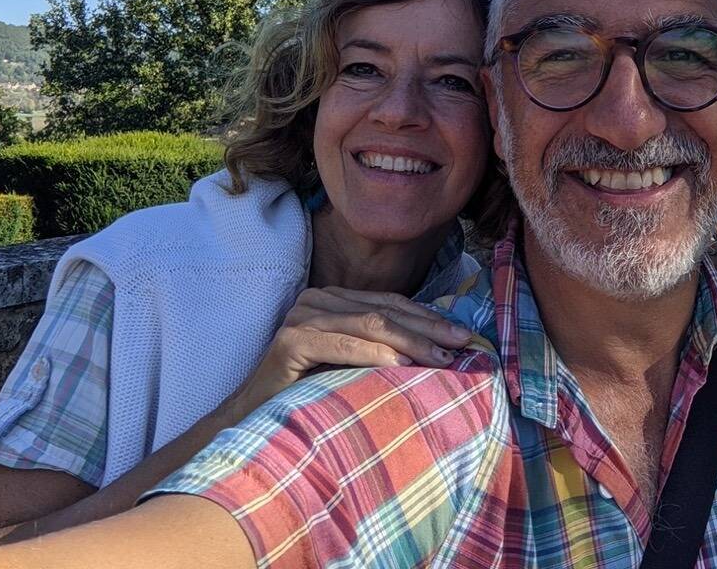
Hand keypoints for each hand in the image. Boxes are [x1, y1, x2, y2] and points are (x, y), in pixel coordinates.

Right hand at [221, 287, 472, 422]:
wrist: (253, 418)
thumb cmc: (308, 392)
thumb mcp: (350, 361)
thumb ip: (380, 345)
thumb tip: (439, 345)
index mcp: (331, 298)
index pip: (389, 303)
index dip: (427, 317)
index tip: (463, 333)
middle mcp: (315, 299)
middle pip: (384, 311)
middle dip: (428, 327)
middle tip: (463, 342)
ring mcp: (301, 317)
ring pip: (369, 324)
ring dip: (411, 342)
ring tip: (442, 358)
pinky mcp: (290, 342)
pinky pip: (344, 345)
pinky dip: (376, 355)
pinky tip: (403, 367)